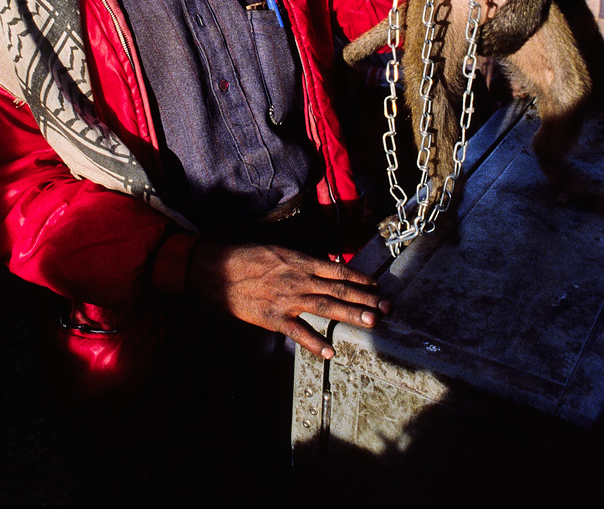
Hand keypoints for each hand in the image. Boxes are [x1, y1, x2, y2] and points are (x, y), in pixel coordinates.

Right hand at [186, 241, 390, 358]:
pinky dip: (314, 341)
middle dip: (365, 299)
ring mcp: (287, 298)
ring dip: (351, 315)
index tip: (377, 287)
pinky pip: (298, 331)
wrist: (216, 270)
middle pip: (339, 290)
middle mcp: (299, 279)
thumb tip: (327, 267)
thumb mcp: (278, 251)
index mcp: (300, 261)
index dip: (360, 280)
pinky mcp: (273, 317)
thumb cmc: (246, 258)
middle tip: (387, 308)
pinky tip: (330, 350)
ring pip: (326, 307)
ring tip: (371, 322)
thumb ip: (303, 262)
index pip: (338, 271)